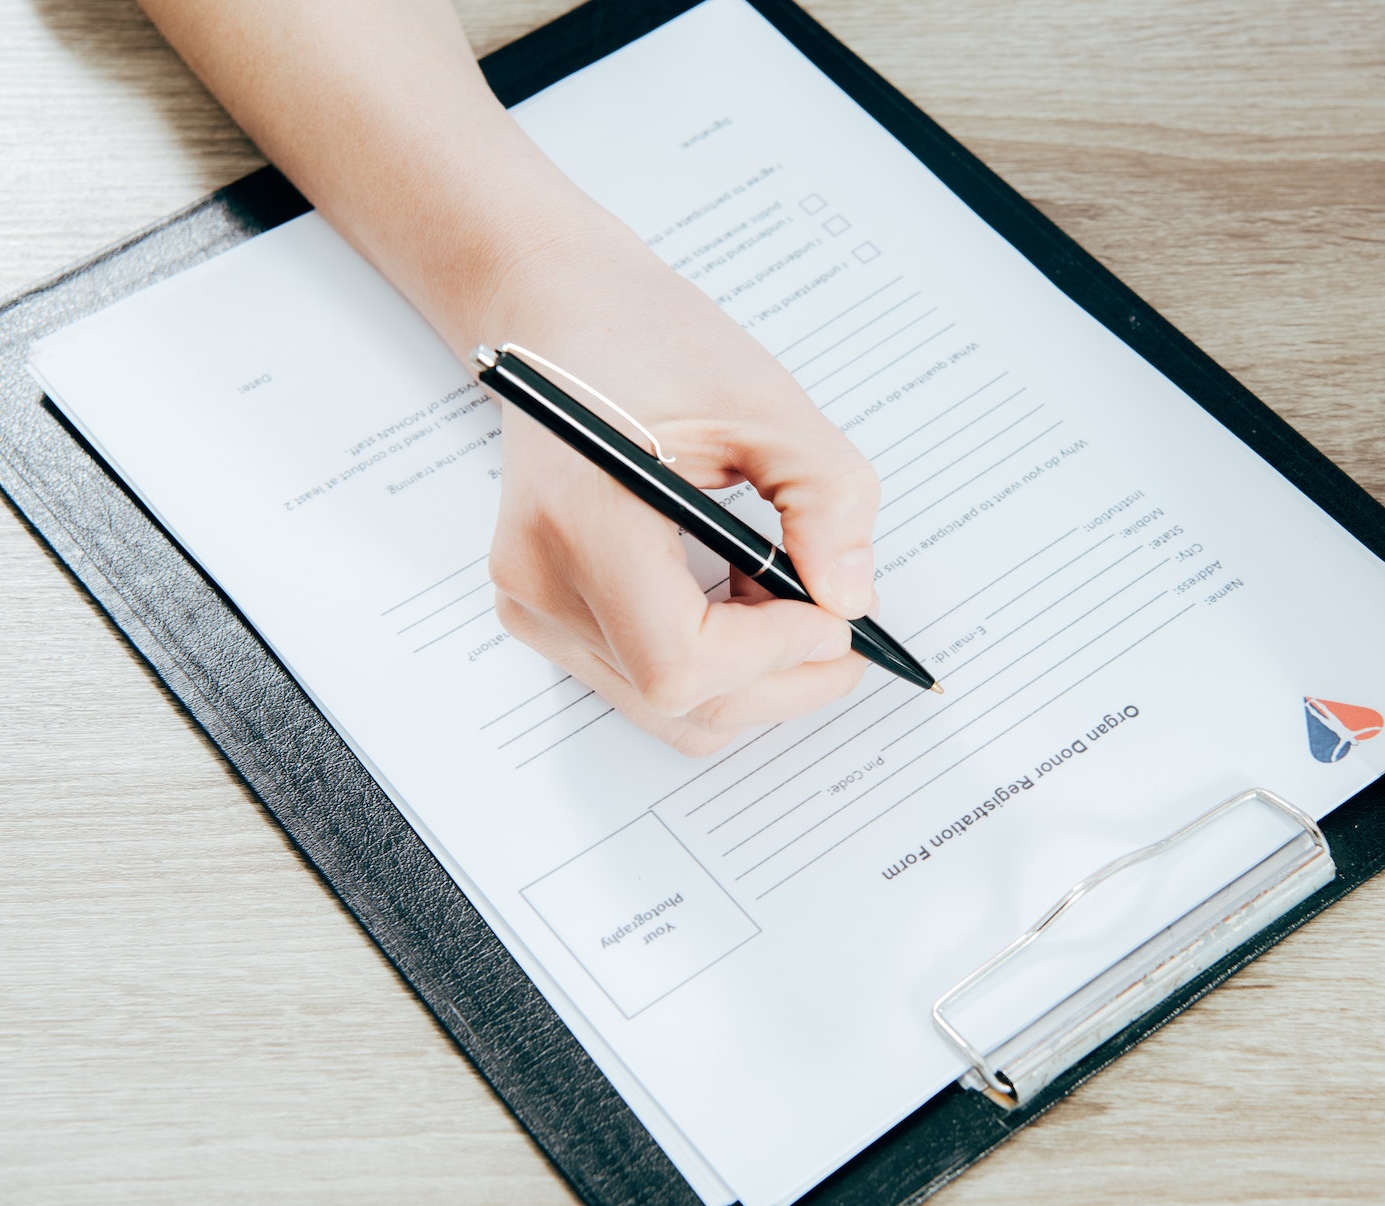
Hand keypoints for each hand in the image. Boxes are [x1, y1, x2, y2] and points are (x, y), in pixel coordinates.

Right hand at [480, 214, 881, 755]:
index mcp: (583, 519)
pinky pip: (643, 681)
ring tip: (785, 593)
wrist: (564, 317)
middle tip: (845, 623)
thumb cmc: (653, 344)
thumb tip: (851, 601)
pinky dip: (713, 662)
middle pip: (679, 704)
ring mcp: (532, 606)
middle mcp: (540, 579)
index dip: (776, 655)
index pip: (681, 662)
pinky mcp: (543, 614)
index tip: (835, 614)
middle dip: (782, 678)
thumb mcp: (770, 404)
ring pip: (668, 709)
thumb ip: (828, 502)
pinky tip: (740, 594)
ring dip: (751, 674)